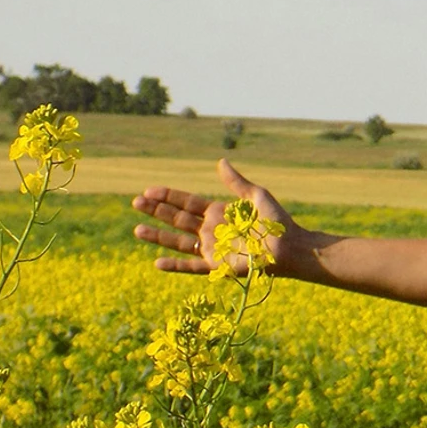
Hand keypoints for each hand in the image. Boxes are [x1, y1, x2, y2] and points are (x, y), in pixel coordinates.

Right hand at [131, 159, 295, 276]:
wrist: (290, 247)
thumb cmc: (277, 222)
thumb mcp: (257, 196)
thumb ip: (236, 182)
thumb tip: (221, 161)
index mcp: (220, 212)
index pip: (188, 203)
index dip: (169, 196)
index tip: (149, 190)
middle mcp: (212, 230)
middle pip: (177, 219)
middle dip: (157, 211)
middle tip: (136, 203)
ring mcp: (213, 248)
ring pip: (178, 242)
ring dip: (158, 236)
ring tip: (137, 230)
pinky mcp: (218, 266)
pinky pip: (192, 266)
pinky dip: (175, 266)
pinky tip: (156, 263)